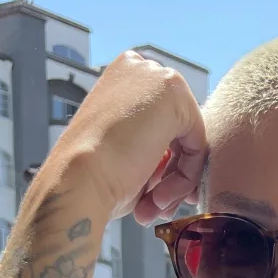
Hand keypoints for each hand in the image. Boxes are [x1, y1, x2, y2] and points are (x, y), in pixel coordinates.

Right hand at [51, 49, 206, 225]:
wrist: (80, 179)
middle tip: (159, 207)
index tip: (159, 195)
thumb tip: (183, 163)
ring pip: (189, 140)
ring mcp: (158, 77)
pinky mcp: (174, 94)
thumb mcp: (127, 152)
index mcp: (124, 78)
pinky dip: (185, 176)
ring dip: (175, 183)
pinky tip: (159, 196)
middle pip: (179, 131)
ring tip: (155, 208)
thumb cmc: (94, 175)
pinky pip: (198, 144)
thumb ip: (155, 145)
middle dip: (172, 176)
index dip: (165, 164)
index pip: (163, 125)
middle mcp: (141, 69)